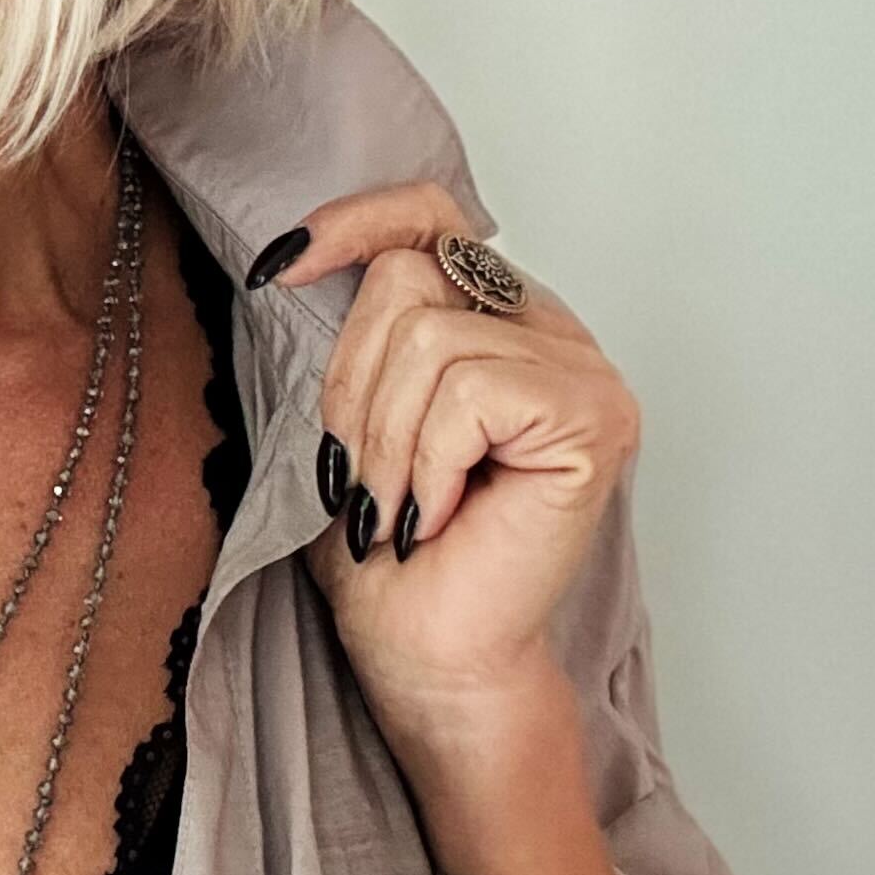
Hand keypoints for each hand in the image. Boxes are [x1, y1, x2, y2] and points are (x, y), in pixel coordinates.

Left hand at [261, 182, 641, 740]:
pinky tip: (437, 515)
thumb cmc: (387, 556)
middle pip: (410, 275)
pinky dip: (428, 459)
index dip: (354, 223)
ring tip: (398, 508)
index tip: (280, 267)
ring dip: (385, 439)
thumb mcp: (347, 423)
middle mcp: (550, 332)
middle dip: (352, 383)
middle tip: (360, 478)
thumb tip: (291, 261)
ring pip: (429, 335)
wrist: (426, 656)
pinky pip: (469, 390)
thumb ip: (355, 340)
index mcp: (494, 323)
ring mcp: (582, 372)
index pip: (431, 218)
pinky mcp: (593, 417)